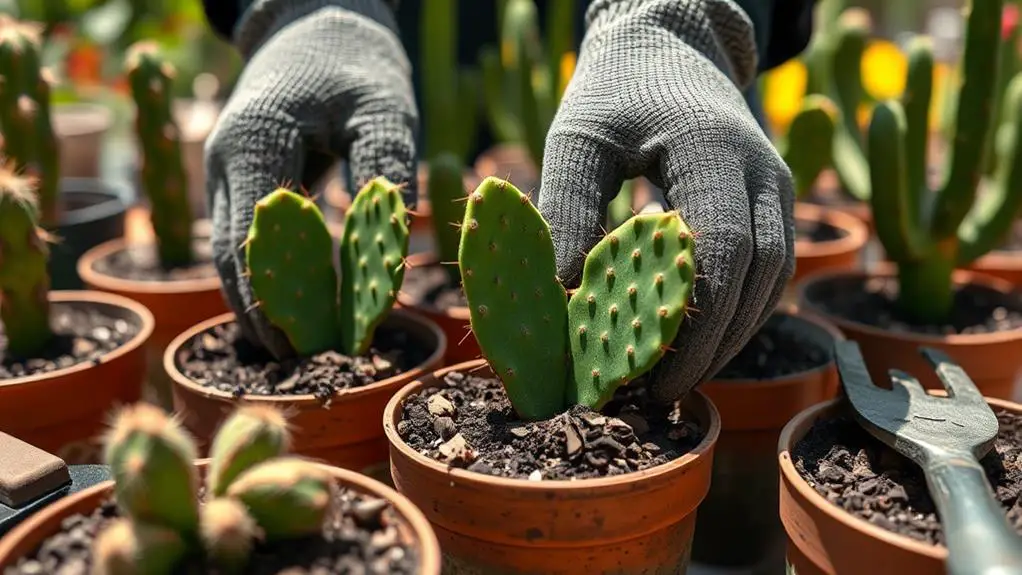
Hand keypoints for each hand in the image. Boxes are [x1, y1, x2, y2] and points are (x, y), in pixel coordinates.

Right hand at [205, 0, 416, 357]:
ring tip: (302, 349)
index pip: (256, 243)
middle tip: (308, 363)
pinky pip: (248, 238)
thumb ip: (383, 175)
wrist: (320, 20)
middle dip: (266, 315)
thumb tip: (382, 253)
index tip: (316, 345)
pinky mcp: (242, 179)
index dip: (280, 301)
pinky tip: (299, 306)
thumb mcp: (384, 110)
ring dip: (262, 303)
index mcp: (254, 144)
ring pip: (234, 255)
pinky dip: (269, 275)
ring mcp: (226, 172)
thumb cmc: (357, 65)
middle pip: (233, 259)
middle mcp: (225, 163)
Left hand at [538, 0, 794, 402]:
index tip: (647, 374)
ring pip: (773, 282)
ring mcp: (776, 187)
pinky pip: (768, 270)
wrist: (668, 41)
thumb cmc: (614, 89)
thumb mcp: (577, 139)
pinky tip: (694, 338)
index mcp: (716, 152)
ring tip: (674, 376)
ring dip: (729, 336)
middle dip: (713, 345)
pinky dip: (735, 311)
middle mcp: (762, 173)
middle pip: (759, 279)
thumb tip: (560, 301)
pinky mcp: (771, 200)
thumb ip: (568, 211)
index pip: (725, 253)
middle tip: (658, 392)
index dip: (692, 324)